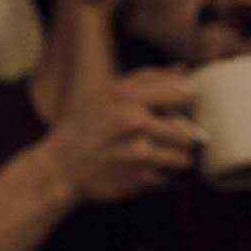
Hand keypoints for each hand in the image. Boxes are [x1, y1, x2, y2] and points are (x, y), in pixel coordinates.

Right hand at [40, 68, 200, 202]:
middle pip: (189, 133)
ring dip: (176, 162)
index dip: (187, 103)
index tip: (179, 110)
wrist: (61, 167)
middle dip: (184, 140)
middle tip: (172, 142)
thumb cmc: (88, 126)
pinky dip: (164, 179)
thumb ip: (148, 79)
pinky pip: (170, 180)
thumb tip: (184, 69)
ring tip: (161, 158)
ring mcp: (136, 152)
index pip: (185, 93)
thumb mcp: (109, 93)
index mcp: (127, 94)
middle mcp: (133, 121)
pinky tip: (148, 172)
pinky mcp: (136, 179)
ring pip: (184, 159)